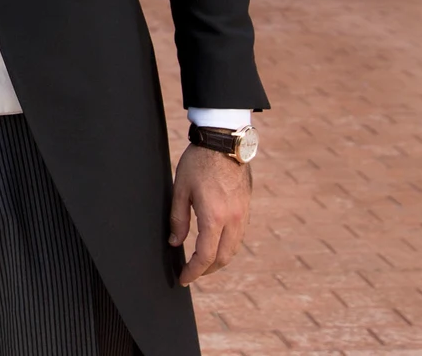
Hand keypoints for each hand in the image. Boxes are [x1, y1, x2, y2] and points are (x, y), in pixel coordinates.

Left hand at [169, 144, 252, 285]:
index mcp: (214, 217)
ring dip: (219, 260)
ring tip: (202, 262)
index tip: (183, 278)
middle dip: (206, 270)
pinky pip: (239, 236)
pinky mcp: (246, 208)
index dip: (193, 271)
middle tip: (191, 273)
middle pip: (223, 258)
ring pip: (234, 249)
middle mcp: (233, 220)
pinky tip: (215, 244)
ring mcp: (243, 215)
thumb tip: (175, 242)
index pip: (205, 256)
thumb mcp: (181, 189)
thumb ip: (178, 219)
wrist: (224, 142)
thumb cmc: (199, 162)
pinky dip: (227, 247)